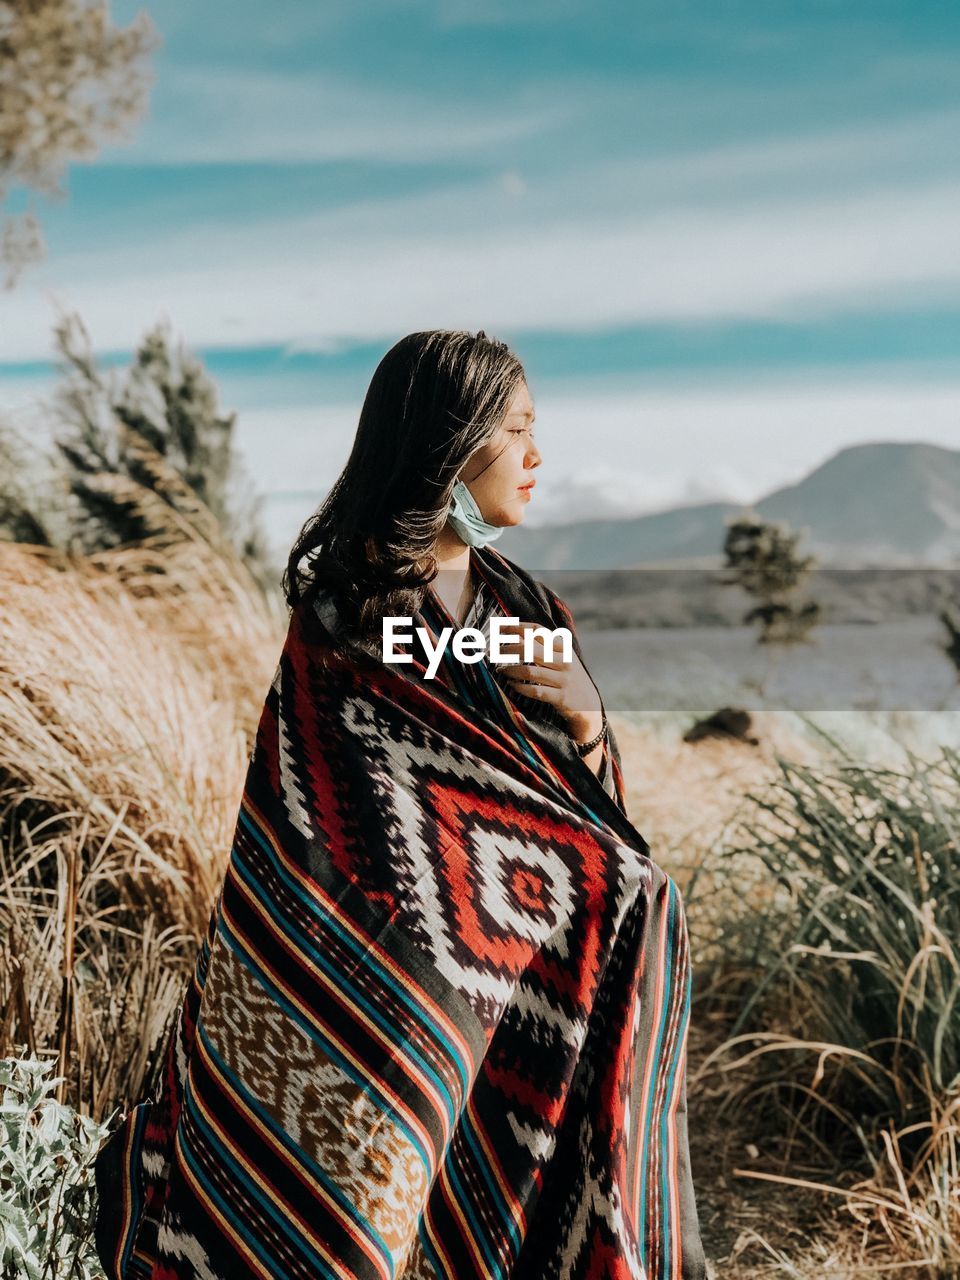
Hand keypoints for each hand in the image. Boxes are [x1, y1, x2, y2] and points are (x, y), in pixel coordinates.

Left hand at [494, 619, 602, 742]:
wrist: (589, 702)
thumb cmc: (568, 675)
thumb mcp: (560, 656)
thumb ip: (541, 645)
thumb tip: (514, 632)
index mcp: (564, 647)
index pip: (537, 630)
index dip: (516, 627)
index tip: (498, 627)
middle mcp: (564, 661)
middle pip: (530, 649)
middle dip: (508, 649)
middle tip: (494, 652)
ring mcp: (563, 680)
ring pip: (529, 671)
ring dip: (510, 670)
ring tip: (501, 670)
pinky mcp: (561, 698)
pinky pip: (535, 691)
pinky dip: (519, 687)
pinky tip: (512, 684)